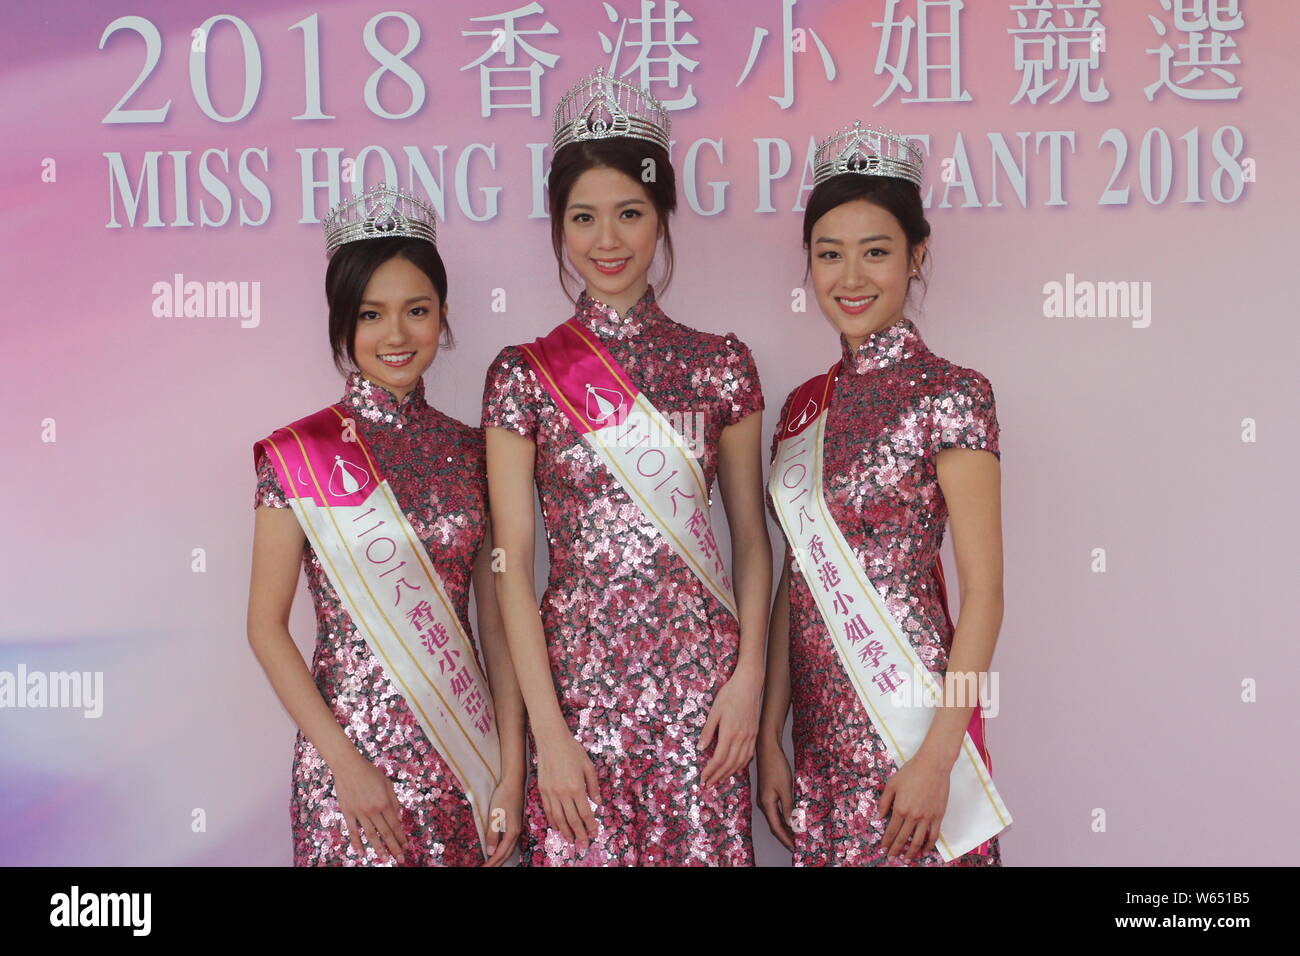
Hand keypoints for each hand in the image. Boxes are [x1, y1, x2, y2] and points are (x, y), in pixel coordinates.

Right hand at [332, 754, 408, 864]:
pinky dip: (357, 844)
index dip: (401, 837)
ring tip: (384, 860)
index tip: (406, 846)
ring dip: (378, 849)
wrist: (348, 766)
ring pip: (371, 835)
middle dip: (394, 847)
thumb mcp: (387, 783)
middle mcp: (373, 810)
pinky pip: (353, 831)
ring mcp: (359, 813)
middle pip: (385, 833)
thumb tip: (398, 818)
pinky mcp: (348, 813)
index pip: (395, 825)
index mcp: (385, 802)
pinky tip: (362, 853)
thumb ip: (394, 801)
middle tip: (400, 859)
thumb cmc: (370, 772)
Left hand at [481, 776, 523, 866]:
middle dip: (496, 864)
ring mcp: (517, 828)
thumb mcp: (495, 815)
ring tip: (491, 864)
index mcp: (512, 832)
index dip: (492, 863)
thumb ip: (493, 834)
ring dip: (500, 859)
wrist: (514, 782)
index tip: (482, 869)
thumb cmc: (503, 797)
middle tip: (485, 869)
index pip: (500, 853)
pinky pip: (510, 843)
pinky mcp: (515, 824)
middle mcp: (517, 833)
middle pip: (506, 854)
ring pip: (509, 849)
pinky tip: (499, 850)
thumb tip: (490, 852)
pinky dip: (503, 851)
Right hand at [535, 734, 601, 849]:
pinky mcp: (542, 790)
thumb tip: (598, 803)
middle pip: (572, 820)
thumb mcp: (589, 766)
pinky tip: (558, 827)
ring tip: (571, 840)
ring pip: (558, 818)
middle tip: (584, 845)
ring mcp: (551, 792)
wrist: (551, 740)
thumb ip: (593, 786)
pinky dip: (553, 821)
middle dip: (579, 834)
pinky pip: (548, 810)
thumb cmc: (573, 751)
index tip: (595, 833)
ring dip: (565, 831)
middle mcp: (563, 793)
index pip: (585, 813)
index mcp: (577, 787)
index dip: (591, 826)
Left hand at [699, 669, 761, 787]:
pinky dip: (740, 765)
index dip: (711, 771)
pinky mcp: (755, 734)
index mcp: (730, 732)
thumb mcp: (714, 711)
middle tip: (708, 784)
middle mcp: (742, 737)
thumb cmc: (730, 694)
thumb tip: (701, 749)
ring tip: (719, 780)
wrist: (749, 684)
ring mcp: (751, 737)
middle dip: (718, 776)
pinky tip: (734, 768)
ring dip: (729, 773)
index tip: (703, 778)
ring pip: (740, 762)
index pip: (719, 758)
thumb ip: (708, 731)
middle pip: (730, 764)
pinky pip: (748, 755)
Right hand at [756, 739, 795, 850]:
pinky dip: (784, 818)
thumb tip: (791, 825)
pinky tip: (790, 820)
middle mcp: (763, 804)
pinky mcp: (768, 793)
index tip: (795, 849)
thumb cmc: (776, 766)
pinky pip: (776, 811)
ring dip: (785, 828)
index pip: (777, 828)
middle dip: (785, 837)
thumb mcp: (785, 788)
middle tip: (798, 846)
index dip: (786, 840)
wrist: (767, 749)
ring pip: (775, 819)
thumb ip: (788, 808)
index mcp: (766, 804)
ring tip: (796, 837)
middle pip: (775, 825)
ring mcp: (764, 798)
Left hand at [876, 749, 950, 859]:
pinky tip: (924, 850)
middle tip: (892, 857)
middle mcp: (913, 816)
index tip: (883, 849)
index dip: (887, 842)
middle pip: (903, 838)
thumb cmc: (910, 772)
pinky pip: (934, 835)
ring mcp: (927, 817)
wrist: (933, 765)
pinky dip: (929, 845)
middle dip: (896, 849)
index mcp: (900, 808)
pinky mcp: (939, 816)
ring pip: (919, 841)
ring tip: (907, 859)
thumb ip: (884, 802)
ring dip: (912, 852)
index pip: (891, 831)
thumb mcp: (891, 784)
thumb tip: (878, 817)